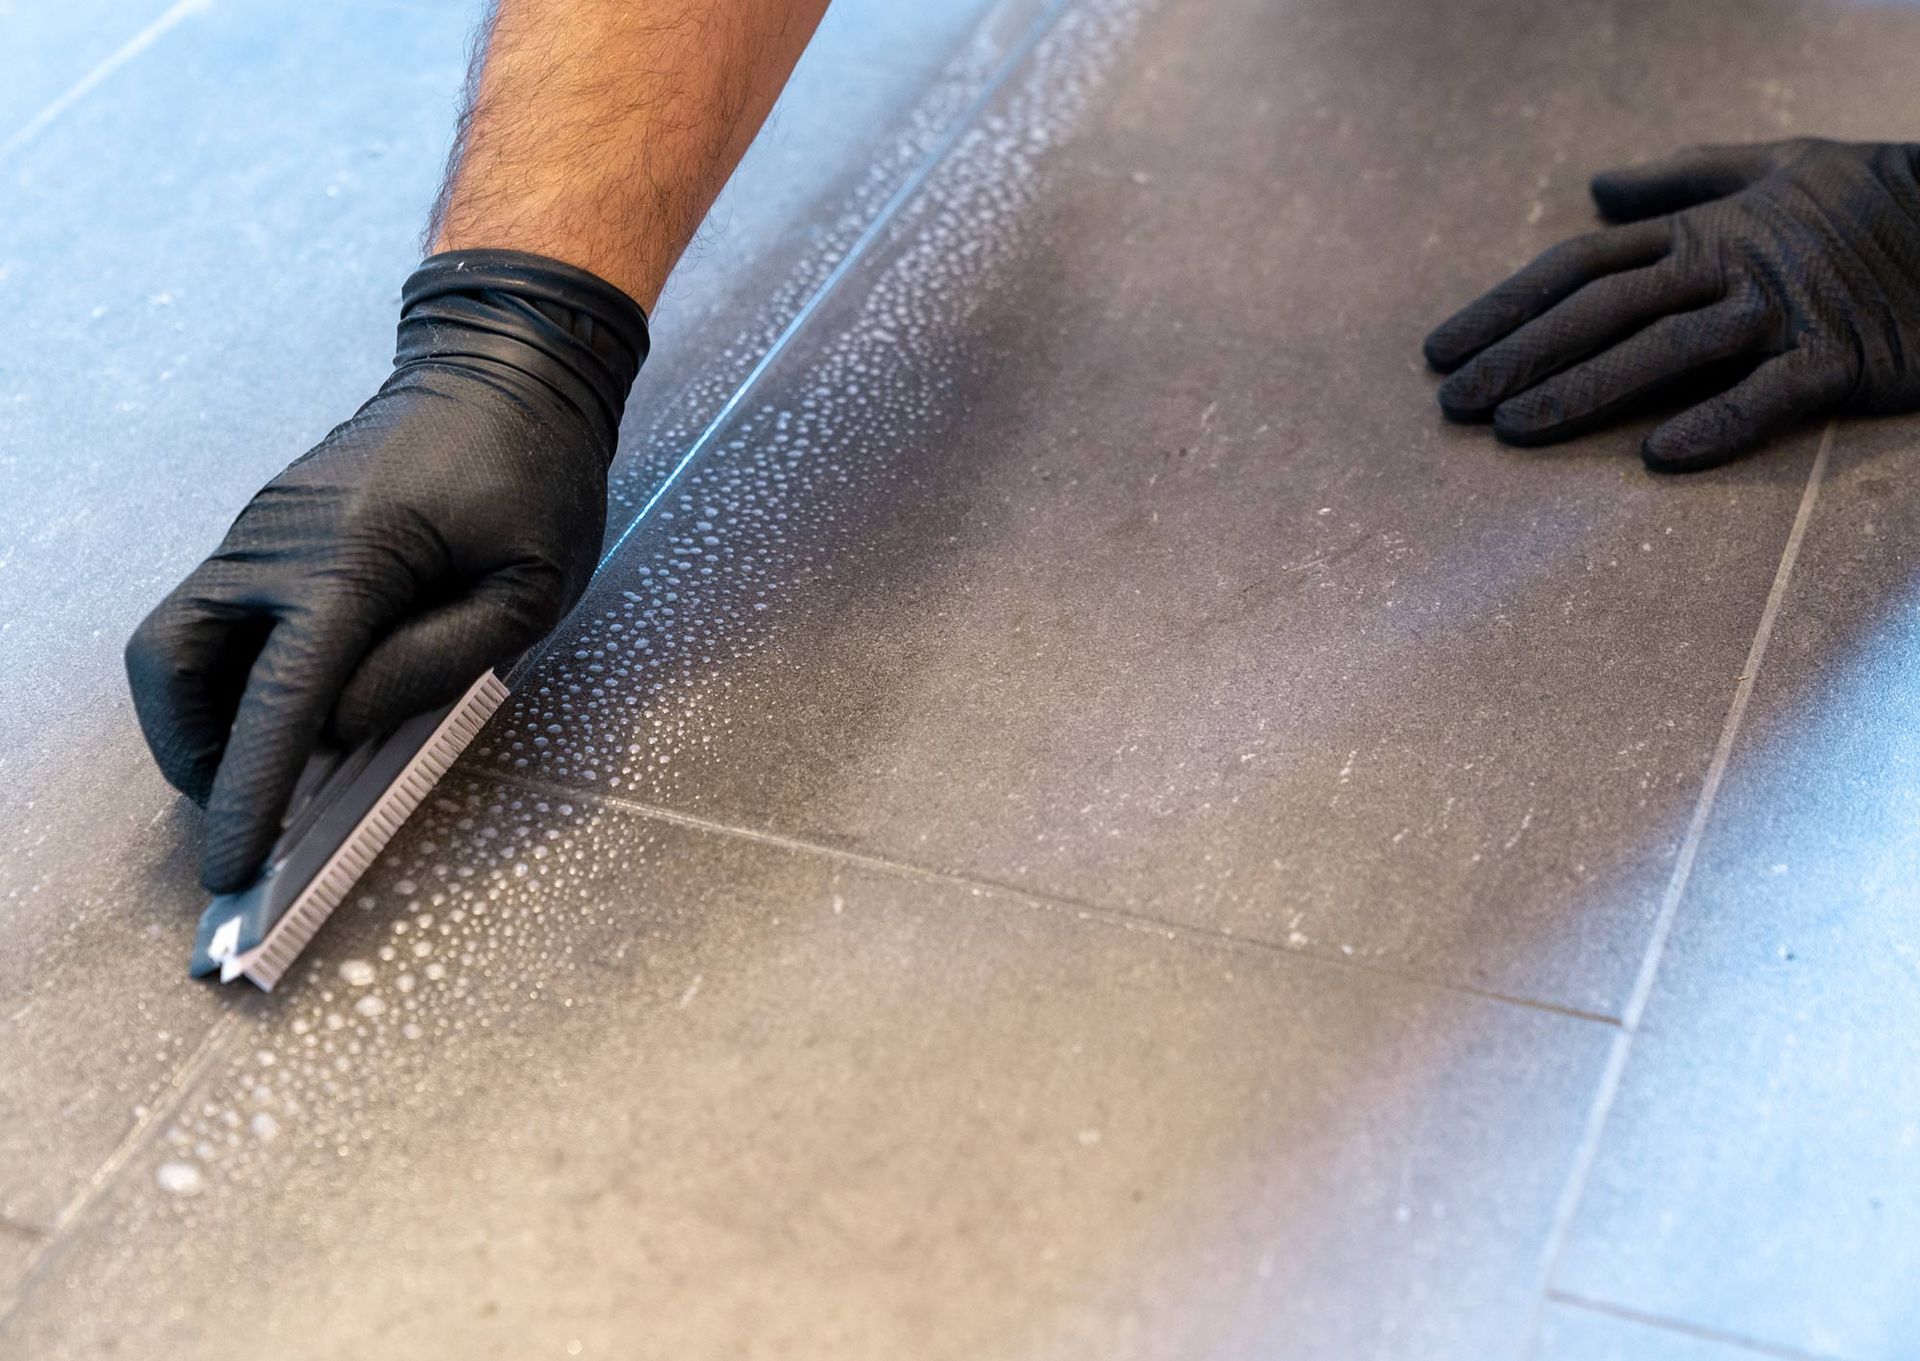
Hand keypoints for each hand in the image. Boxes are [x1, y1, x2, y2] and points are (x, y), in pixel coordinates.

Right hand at [126, 250, 647, 891]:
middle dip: (195, 755)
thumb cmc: (537, 474)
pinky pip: (215, 614)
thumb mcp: (530, 586)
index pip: (280, 697)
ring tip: (265, 767)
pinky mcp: (266, 527)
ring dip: (200, 717)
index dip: (250, 787)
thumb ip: (441, 662)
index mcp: (351, 557)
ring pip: (176, 643)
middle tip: (247, 812)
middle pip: (174, 667)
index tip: (232, 862)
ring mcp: (260, 529)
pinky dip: (227, 675)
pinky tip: (288, 705)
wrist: (505, 365)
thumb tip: (343, 725)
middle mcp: (277, 542)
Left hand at [1424, 138, 1919, 468]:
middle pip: (1603, 310)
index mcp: (1702, 230)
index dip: (1506, 307)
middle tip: (1452, 404)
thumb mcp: (1774, 166)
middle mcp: (1727, 267)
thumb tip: (1596, 189)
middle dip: (1520, 356)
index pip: (1579, 265)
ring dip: (1586, 390)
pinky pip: (1771, 394)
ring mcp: (1781, 313)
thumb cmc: (1868, 201)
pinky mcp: (1839, 359)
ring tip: (1516, 428)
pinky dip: (1718, 422)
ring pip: (1667, 350)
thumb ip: (1679, 180)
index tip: (1442, 351)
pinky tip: (1659, 456)